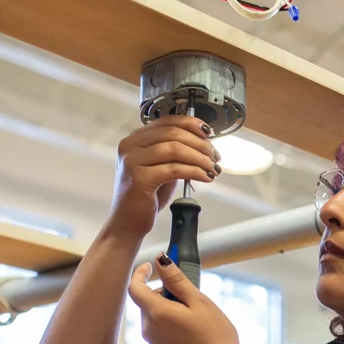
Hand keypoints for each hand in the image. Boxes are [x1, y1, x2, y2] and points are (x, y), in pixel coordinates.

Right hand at [105, 115, 220, 240]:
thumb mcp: (161, 167)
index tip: (208, 133)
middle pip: (174, 133)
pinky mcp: (139, 178)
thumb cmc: (145, 196)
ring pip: (176, 149)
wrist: (128, 222)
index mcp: (135, 139)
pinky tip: (205, 177)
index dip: (192, 124)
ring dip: (200, 158)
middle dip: (201, 144)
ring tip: (213, 168)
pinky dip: (195, 171)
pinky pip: (174, 169)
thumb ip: (175, 153)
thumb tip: (203, 143)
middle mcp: (130, 146)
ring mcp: (132, 161)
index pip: (167, 121)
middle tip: (215, 155)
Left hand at [129, 256, 245, 343]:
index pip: (134, 287)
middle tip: (187, 293)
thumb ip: (177, 280)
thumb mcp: (199, 302)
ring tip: (193, 313)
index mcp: (156, 313)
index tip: (150, 266)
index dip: (140, 273)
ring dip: (166, 307)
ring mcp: (153, 343)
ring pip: (152, 315)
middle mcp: (148, 329)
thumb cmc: (215, 337)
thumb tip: (160, 260)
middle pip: (145, 301)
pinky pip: (158, 329)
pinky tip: (190, 328)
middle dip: (161, 292)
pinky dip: (169, 321)